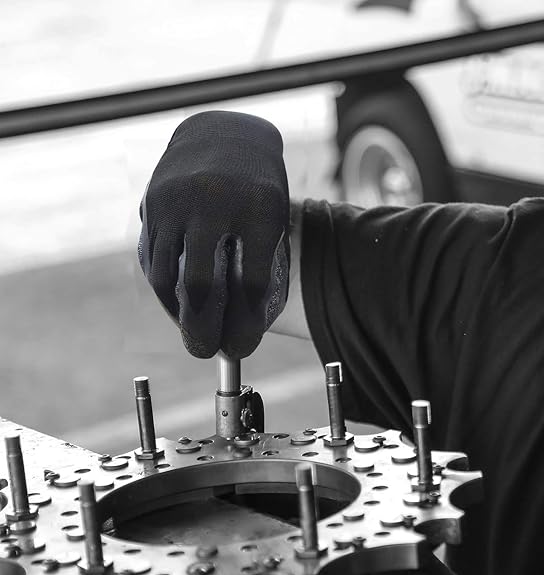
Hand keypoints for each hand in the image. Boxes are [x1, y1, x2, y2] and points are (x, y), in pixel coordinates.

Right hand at [139, 111, 289, 358]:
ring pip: (166, 276)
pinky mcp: (153, 202)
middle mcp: (215, 201)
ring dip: (176, 312)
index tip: (242, 345)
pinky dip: (162, 288)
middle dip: (203, 327)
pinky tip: (175, 303)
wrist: (226, 136)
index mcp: (260, 208)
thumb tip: (241, 323)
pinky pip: (151, 258)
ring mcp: (179, 200)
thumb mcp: (274, 218)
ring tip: (191, 330)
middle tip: (206, 352)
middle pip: (201, 284)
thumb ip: (259, 263)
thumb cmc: (258, 188)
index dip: (246, 322)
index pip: (252, 282)